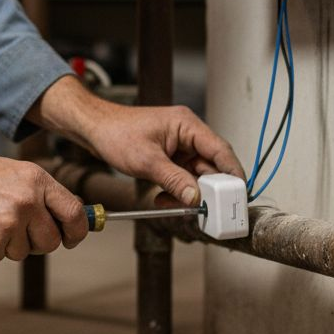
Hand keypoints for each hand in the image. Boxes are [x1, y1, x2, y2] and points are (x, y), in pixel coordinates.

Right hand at [0, 138, 88, 262]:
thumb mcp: (12, 174)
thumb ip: (41, 195)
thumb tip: (72, 218)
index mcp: (35, 179)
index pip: (73, 213)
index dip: (76, 231)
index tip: (70, 238)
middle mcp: (26, 200)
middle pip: (51, 241)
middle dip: (37, 243)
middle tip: (15, 231)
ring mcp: (9, 223)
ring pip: (24, 252)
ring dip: (8, 245)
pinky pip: (0, 258)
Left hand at [30, 77, 244, 205]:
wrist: (93, 129)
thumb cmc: (116, 132)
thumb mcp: (146, 161)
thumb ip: (174, 180)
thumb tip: (195, 198)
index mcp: (187, 125)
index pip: (220, 150)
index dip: (233, 173)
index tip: (240, 193)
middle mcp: (187, 134)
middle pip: (211, 165)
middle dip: (208, 188)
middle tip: (208, 209)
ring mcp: (179, 145)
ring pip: (196, 174)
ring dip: (189, 192)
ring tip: (177, 205)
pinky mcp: (169, 156)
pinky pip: (182, 176)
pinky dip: (177, 189)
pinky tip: (164, 198)